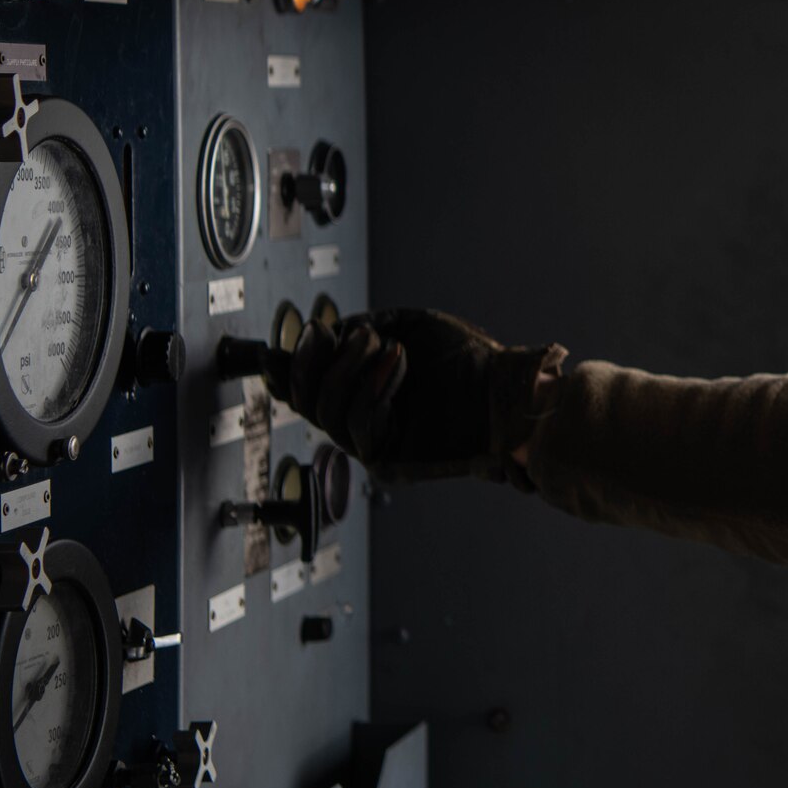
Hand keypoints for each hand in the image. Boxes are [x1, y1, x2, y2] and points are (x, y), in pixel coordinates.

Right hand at [282, 310, 560, 484]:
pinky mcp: (390, 462)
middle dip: (314, 363)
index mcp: (363, 389)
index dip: (286, 369)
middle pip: (307, 402)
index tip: (279, 345)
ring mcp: (375, 442)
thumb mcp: (409, 326)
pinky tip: (399, 362)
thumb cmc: (470, 359)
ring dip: (350, 370)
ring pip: (327, 414)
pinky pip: (359, 428)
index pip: (307, 388)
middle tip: (339, 334)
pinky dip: (373, 388)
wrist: (508, 389)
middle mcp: (364, 419)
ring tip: (388, 346)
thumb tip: (325, 333)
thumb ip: (363, 327)